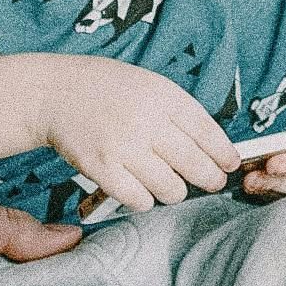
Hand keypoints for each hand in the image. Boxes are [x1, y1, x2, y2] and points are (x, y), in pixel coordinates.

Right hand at [41, 63, 240, 214]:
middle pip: (194, 164)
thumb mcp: (150, 85)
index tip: (230, 165)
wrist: (55, 93)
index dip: (224, 154)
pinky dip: (146, 200)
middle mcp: (146, 121)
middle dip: (210, 179)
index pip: (207, 132)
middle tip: (212, 183)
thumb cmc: (107, 89)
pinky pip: (138, 200)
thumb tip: (213, 147)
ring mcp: (123, 147)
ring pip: (170, 188)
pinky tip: (143, 191)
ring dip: (175, 191)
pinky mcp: (101, 169)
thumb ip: (178, 112)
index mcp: (163, 96)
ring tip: (171, 185)